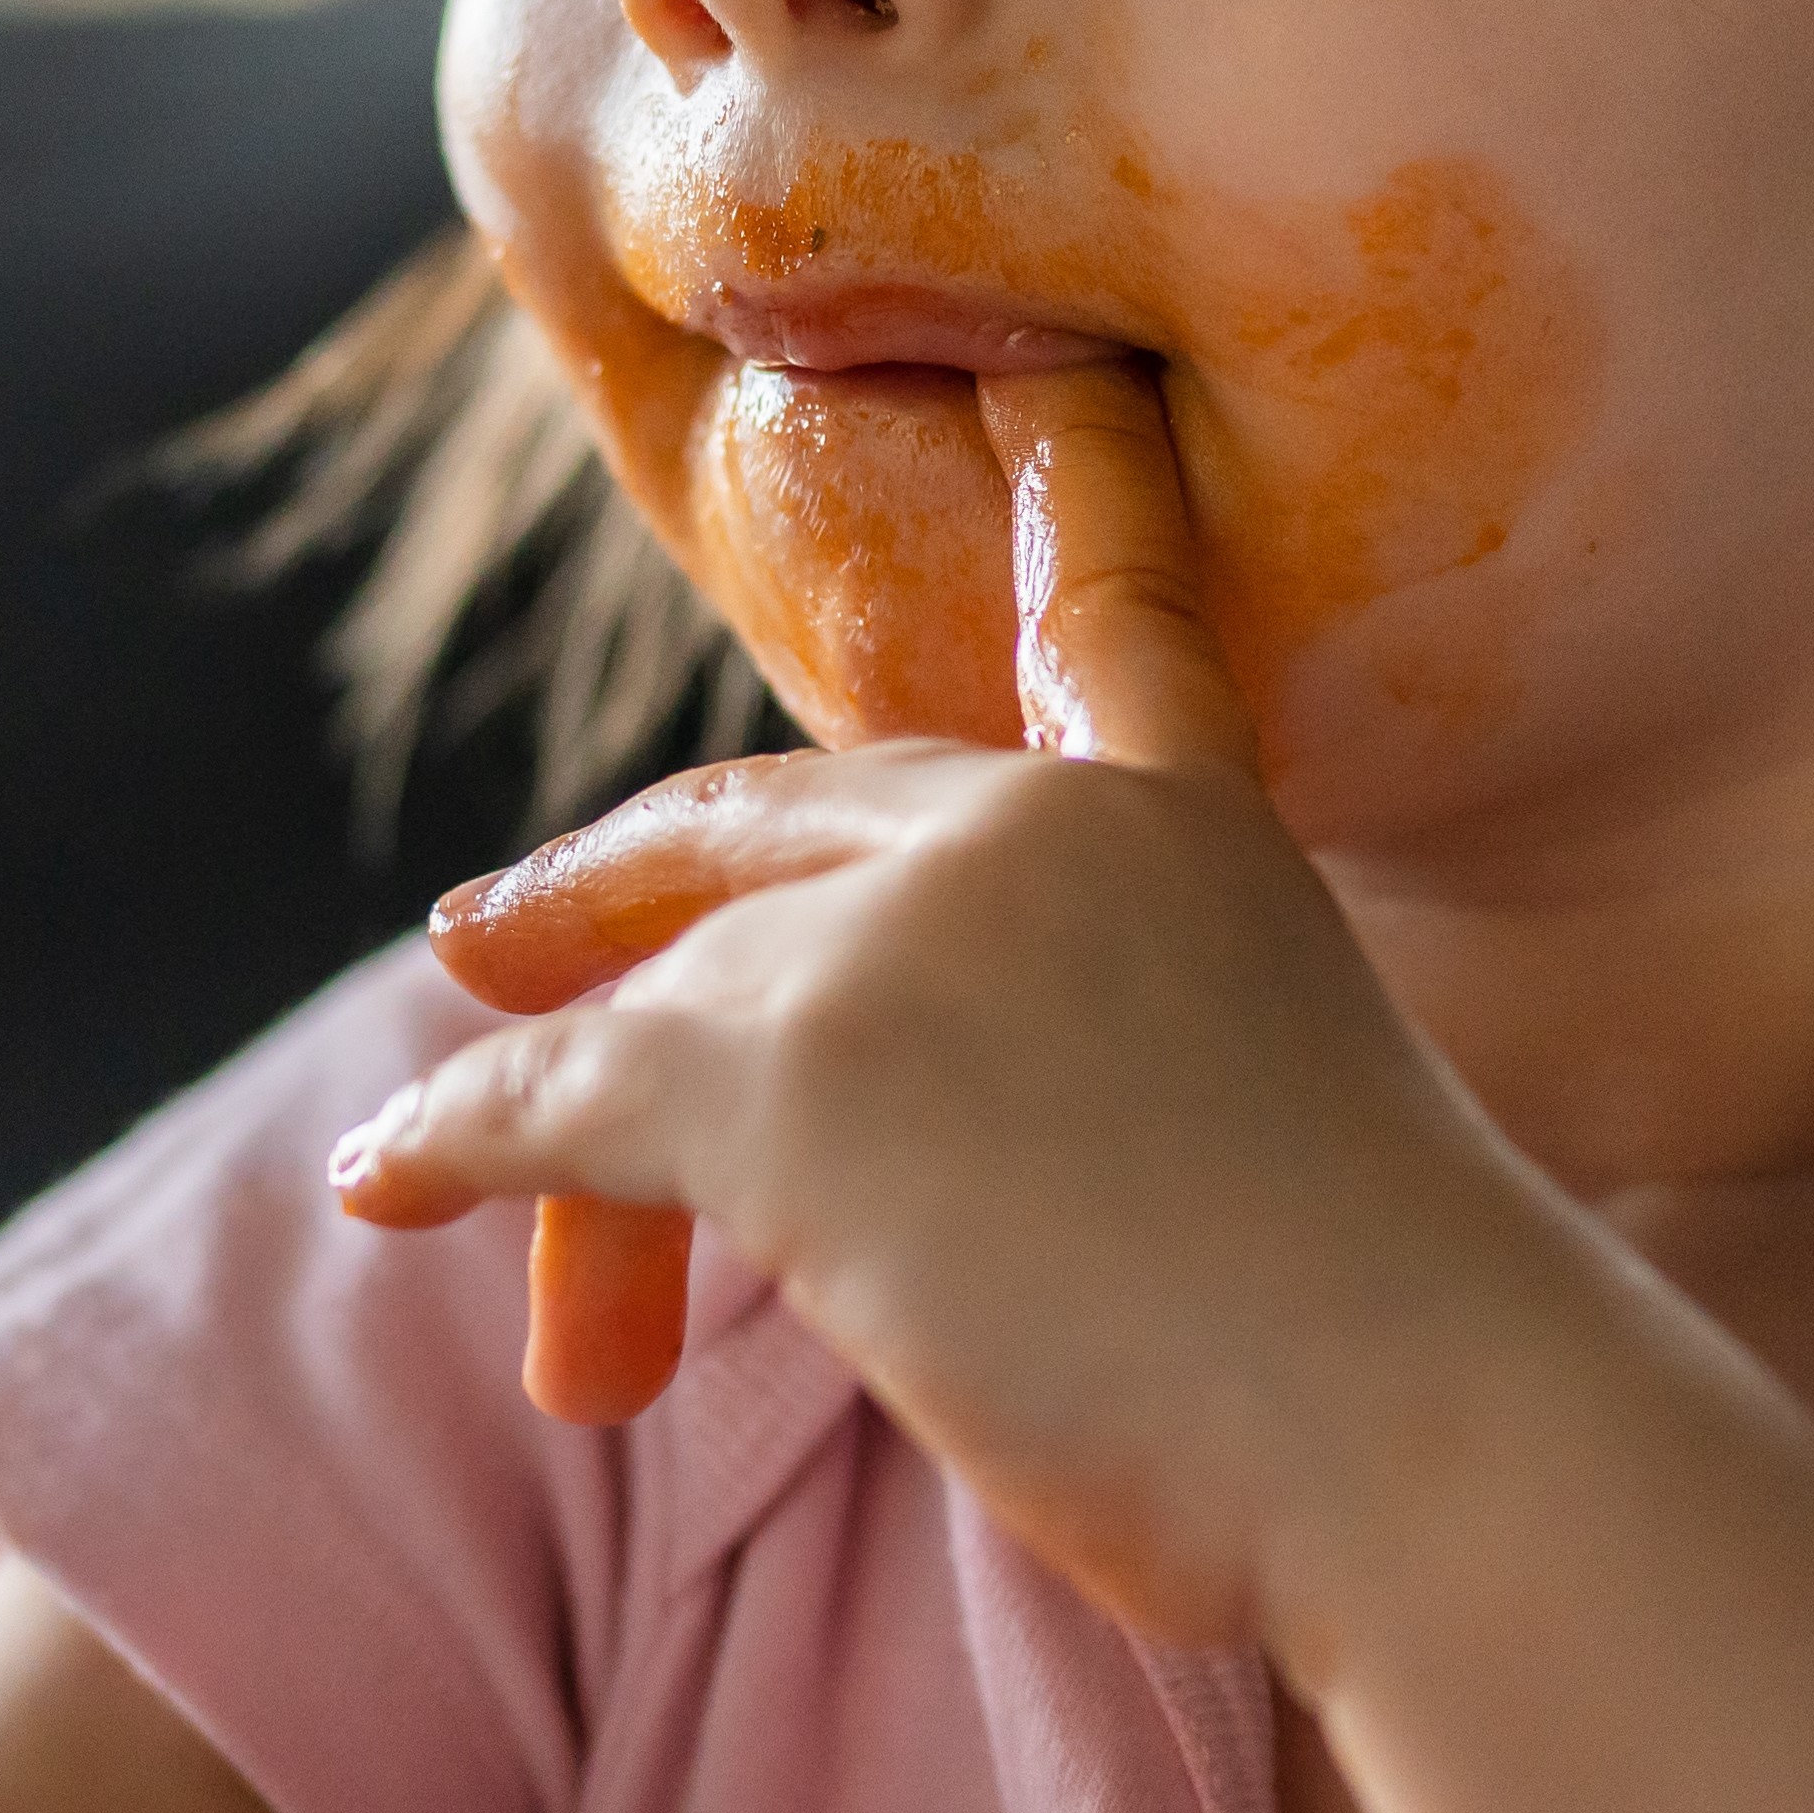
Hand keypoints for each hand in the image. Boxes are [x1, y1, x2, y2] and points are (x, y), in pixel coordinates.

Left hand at [330, 365, 1584, 1652]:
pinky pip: (553, 1098)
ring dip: (558, 1117)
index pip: (1115, 613)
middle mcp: (1046, 823)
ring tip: (447, 1184)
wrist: (1426, 1440)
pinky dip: (457, 1145)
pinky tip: (387, 1181)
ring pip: (656, 1000)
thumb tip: (977, 1187)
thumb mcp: (1293, 1146)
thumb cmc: (1407, 1380)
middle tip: (499, 933)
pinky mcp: (789, 1070)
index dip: (1072, 484)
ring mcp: (911, 931)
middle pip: (774, 831)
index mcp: (1203, 827)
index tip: (1046, 372)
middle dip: (625, 888)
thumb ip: (1135, 1076)